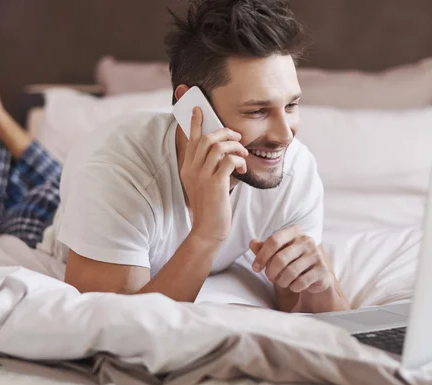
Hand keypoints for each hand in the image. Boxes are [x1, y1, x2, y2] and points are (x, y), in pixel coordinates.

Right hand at [181, 107, 247, 242]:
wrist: (208, 229)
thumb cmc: (210, 207)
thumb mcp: (204, 184)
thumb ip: (210, 168)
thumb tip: (226, 154)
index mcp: (187, 168)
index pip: (191, 140)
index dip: (196, 122)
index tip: (199, 109)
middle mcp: (192, 170)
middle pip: (207, 139)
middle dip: (225, 133)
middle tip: (238, 137)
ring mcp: (202, 176)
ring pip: (218, 147)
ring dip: (235, 147)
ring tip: (243, 155)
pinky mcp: (215, 184)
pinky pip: (229, 160)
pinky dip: (239, 160)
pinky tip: (243, 168)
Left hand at [249, 225, 332, 293]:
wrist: (314, 275)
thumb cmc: (290, 261)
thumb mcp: (275, 253)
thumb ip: (263, 248)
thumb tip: (252, 243)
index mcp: (294, 231)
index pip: (274, 241)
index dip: (261, 256)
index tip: (255, 268)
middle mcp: (307, 240)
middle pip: (281, 258)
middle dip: (271, 272)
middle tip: (269, 277)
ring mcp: (316, 254)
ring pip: (291, 272)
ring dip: (281, 281)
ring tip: (281, 282)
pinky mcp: (322, 269)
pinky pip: (301, 282)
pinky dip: (293, 287)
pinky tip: (293, 286)